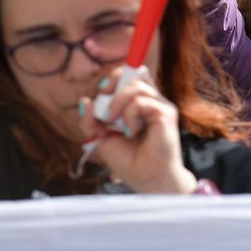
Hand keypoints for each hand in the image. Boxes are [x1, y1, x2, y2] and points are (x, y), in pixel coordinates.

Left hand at [78, 69, 197, 194]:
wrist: (146, 178)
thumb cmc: (129, 160)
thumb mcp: (101, 137)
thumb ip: (91, 120)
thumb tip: (85, 100)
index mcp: (138, 103)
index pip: (129, 75)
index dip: (115, 77)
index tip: (102, 90)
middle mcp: (151, 100)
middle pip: (134, 72)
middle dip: (114, 82)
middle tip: (105, 103)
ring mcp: (160, 105)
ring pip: (135, 85)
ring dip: (117, 103)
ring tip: (116, 124)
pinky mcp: (166, 113)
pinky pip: (140, 102)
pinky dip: (129, 116)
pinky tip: (133, 132)